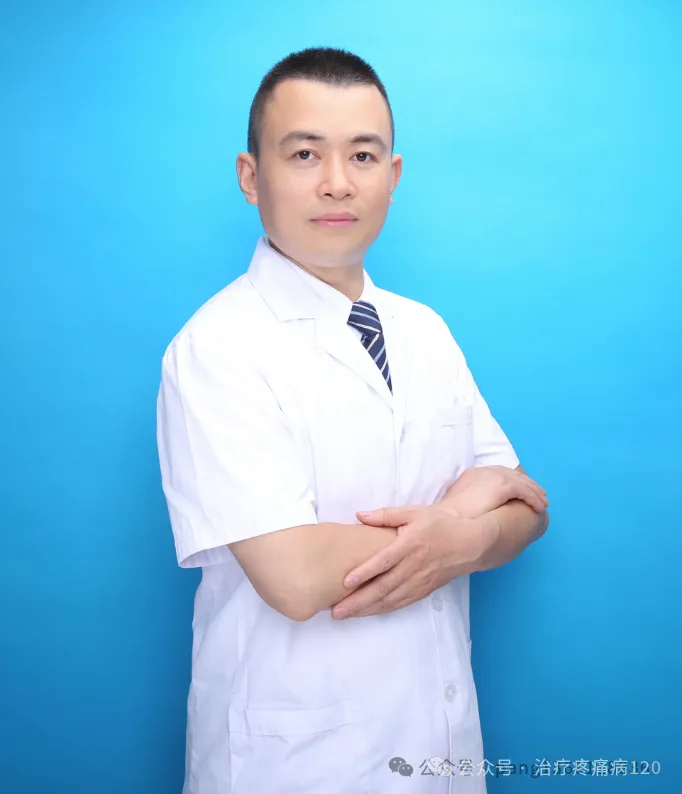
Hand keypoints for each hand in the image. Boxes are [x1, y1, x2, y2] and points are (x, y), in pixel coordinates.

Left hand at [331, 505, 489, 618]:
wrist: (468, 543)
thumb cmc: (438, 524)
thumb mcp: (413, 512)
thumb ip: (385, 515)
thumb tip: (359, 515)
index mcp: (410, 545)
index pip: (384, 561)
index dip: (365, 572)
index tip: (346, 581)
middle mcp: (414, 566)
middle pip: (384, 587)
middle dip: (359, 600)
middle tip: (337, 610)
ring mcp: (419, 582)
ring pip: (390, 600)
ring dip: (367, 609)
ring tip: (345, 614)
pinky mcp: (423, 591)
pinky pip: (400, 603)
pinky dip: (382, 610)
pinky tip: (367, 613)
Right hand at [439, 465, 547, 519]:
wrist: (448, 518)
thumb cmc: (449, 518)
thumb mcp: (459, 505)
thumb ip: (471, 502)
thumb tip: (478, 511)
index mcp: (473, 474)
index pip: (498, 473)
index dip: (512, 481)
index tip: (520, 489)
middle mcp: (484, 471)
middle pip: (512, 474)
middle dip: (526, 484)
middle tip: (538, 493)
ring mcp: (493, 476)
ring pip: (521, 482)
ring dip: (534, 492)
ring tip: (543, 502)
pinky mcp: (502, 485)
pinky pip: (524, 492)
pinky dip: (533, 499)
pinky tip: (539, 508)